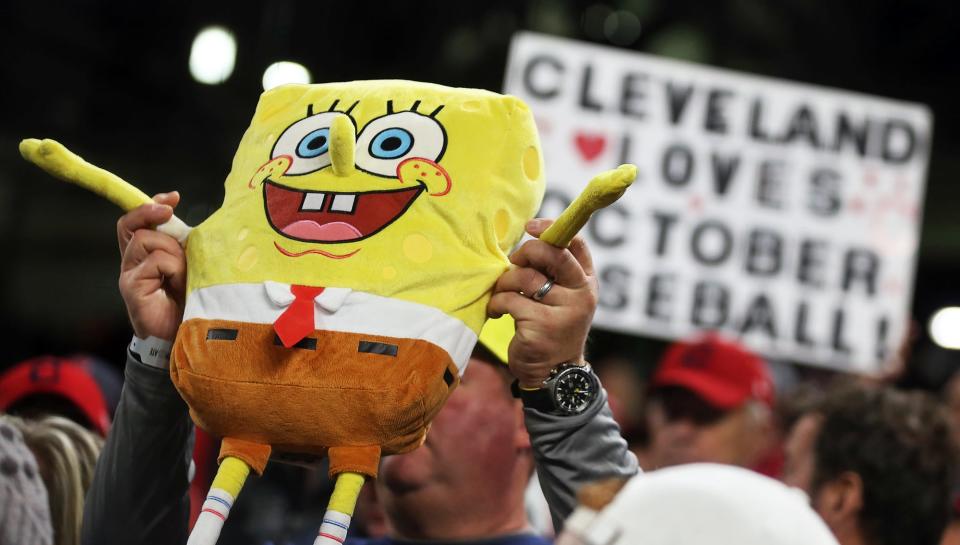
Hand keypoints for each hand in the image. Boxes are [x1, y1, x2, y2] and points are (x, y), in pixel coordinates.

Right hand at [117, 192, 185, 340]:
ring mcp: (129, 275)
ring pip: (147, 240)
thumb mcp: (190, 266)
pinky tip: (179, 284)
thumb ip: (184, 247)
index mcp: (145, 255)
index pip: (136, 222)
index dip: (150, 205)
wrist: (185, 336)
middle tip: (172, 214)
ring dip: (173, 252)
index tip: (173, 197)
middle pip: (136, 225)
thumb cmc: (190, 301)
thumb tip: (189, 223)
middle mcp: (132, 262)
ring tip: (184, 274)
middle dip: (156, 216)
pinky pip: (154, 262)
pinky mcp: (131, 288)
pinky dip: (173, 268)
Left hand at [487, 218, 598, 387]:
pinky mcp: (542, 325)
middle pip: (552, 254)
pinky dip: (496, 303)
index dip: (552, 229)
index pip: (576, 244)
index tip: (531, 227)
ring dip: (505, 283)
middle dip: (525, 253)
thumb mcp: (563, 300)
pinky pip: (509, 300)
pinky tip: (497, 313)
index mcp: (587, 283)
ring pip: (525, 277)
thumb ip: (554, 273)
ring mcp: (564, 311)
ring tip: (502, 294)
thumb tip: (529, 241)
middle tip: (514, 265)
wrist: (555, 374)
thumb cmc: (553, 329)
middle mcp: (581, 294)